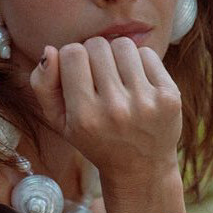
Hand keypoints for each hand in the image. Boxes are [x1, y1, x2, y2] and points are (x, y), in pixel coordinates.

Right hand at [29, 37, 185, 212]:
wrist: (141, 167)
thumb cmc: (95, 139)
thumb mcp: (59, 121)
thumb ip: (43, 86)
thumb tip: (49, 50)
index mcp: (84, 117)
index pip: (72, 53)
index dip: (72, 58)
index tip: (77, 74)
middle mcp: (115, 110)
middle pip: (97, 45)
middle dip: (94, 55)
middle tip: (98, 76)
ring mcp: (145, 102)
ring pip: (123, 45)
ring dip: (116, 55)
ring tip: (117, 76)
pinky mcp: (169, 97)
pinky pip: (148, 54)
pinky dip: (139, 61)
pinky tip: (136, 81)